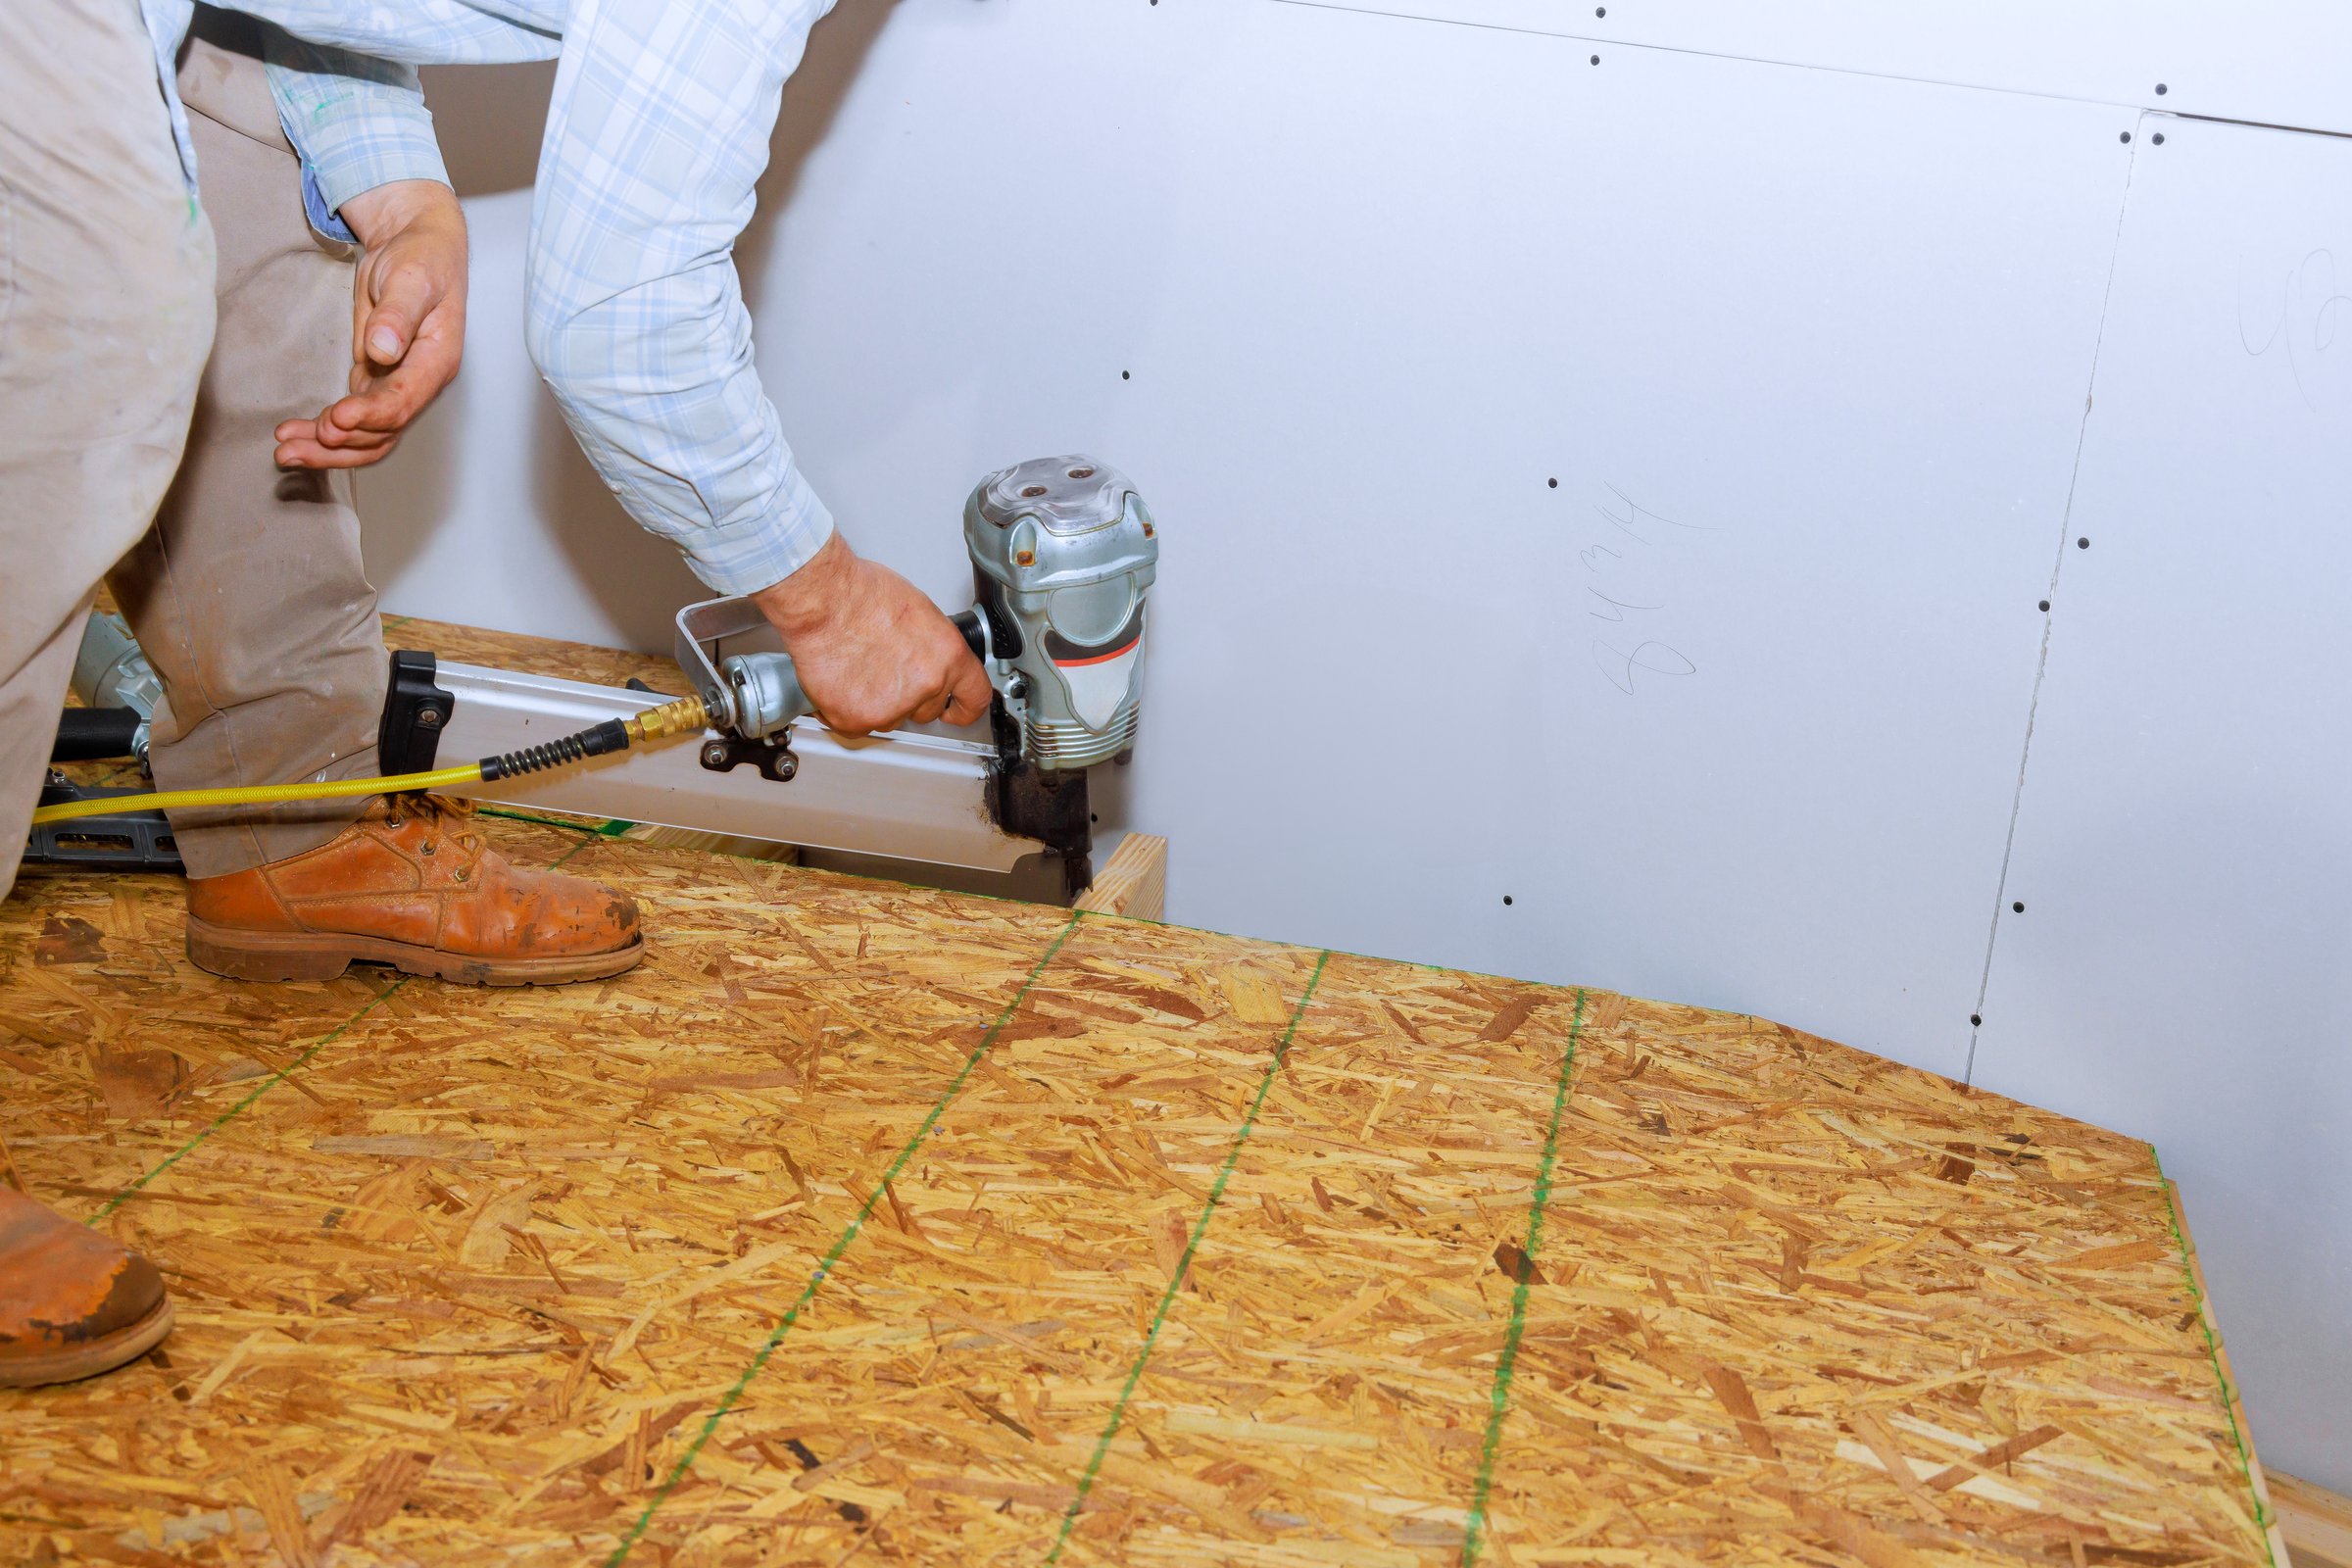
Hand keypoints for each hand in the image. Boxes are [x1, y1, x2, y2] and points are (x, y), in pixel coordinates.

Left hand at [274, 179, 467, 468]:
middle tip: (293, 445)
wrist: (415, 244)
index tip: (335, 418)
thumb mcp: (412, 278)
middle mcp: (418, 383)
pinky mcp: (375, 380)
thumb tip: (385, 349)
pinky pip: (353, 419)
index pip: (403, 402)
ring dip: (327, 447)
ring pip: (366, 435)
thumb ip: (399, 314)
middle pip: (382, 432)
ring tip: (284, 450)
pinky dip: (325, 432)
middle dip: (339, 444)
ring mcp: (396, 385)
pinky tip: (296, 435)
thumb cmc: (421, 258)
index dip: (370, 416)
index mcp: (436, 362)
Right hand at [751, 533, 991, 735]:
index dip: (964, 708)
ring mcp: (892, 706)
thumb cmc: (861, 594)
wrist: (823, 598)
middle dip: (908, 697)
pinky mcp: (858, 718)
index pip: (974, 697)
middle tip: (884, 671)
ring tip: (857, 667)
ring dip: (875, 702)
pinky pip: (855, 725)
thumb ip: (929, 646)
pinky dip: (844, 709)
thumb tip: (926, 657)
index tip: (956, 711)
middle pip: (926, 710)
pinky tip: (840, 680)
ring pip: (889, 718)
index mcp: (948, 656)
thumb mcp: (918, 611)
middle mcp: (926, 685)